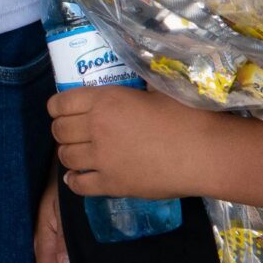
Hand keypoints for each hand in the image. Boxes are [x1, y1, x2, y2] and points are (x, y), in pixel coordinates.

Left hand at [49, 84, 216, 202]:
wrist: (205, 153)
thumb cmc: (187, 116)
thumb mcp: (157, 89)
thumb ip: (136, 85)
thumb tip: (134, 78)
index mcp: (105, 100)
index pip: (60, 103)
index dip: (57, 107)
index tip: (63, 110)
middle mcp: (96, 128)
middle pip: (59, 131)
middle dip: (62, 130)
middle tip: (74, 132)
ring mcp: (102, 159)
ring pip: (66, 157)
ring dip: (69, 154)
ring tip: (79, 153)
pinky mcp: (112, 185)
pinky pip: (79, 185)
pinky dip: (74, 181)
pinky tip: (78, 177)